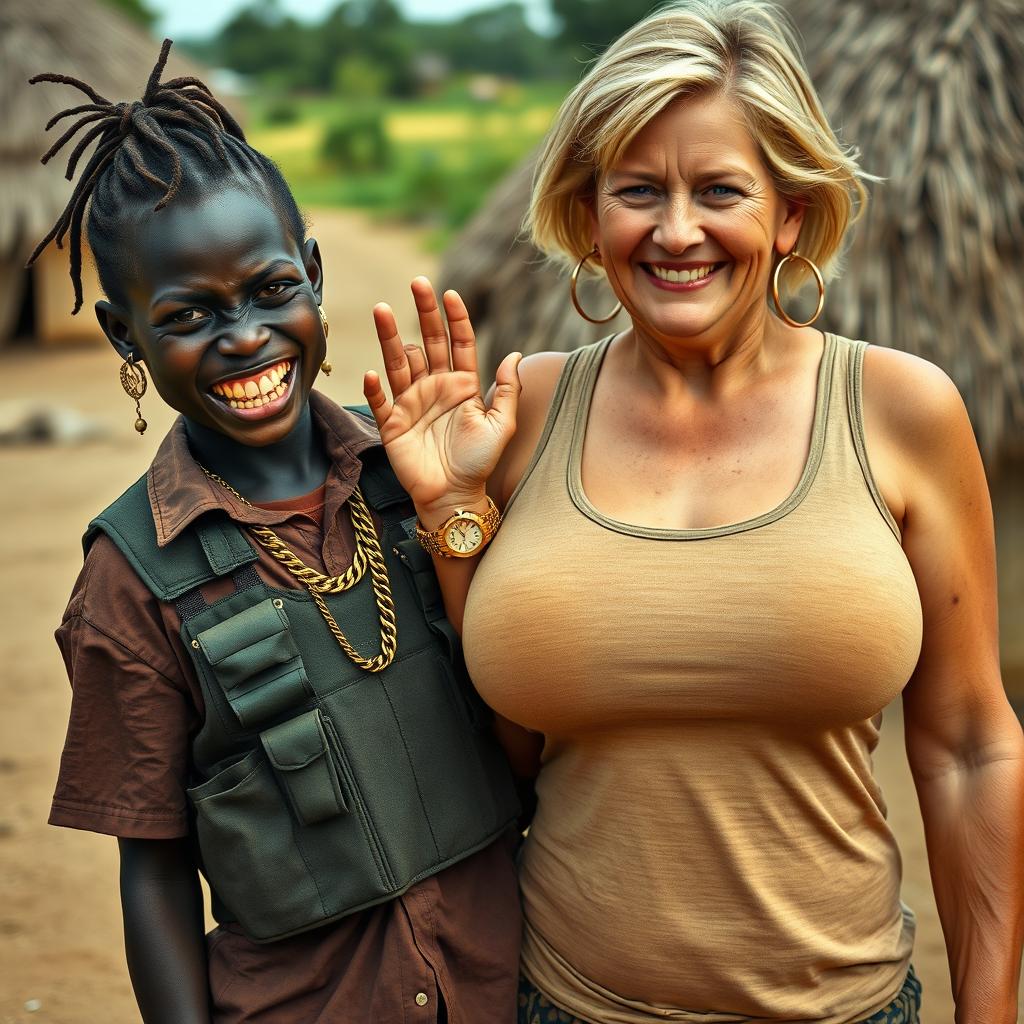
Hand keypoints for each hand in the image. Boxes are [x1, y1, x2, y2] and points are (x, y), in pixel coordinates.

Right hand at [363, 277, 521, 518]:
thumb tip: (513, 355)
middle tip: (417, 283)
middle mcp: (435, 387)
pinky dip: (376, 388)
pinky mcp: (392, 424)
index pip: (459, 343)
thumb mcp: (501, 426)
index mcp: (463, 385)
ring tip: (383, 310)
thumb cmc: (479, 462)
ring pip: (400, 362)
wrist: (454, 495)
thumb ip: (509, 391)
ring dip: (391, 338)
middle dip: (423, 312)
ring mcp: (412, 403)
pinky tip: (375, 374)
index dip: (455, 318)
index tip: (450, 293)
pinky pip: (381, 401)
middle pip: (428, 341)